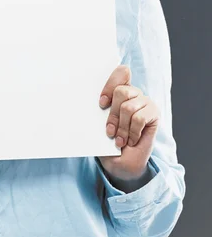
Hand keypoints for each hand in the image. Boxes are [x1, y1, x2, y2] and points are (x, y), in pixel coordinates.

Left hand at [96, 65, 159, 181]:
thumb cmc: (108, 142)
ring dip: (122, 128)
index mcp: (118, 90)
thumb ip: (96, 112)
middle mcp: (133, 93)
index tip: (101, 104)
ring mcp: (145, 102)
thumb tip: (83, 101)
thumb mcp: (97, 126)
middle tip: (109, 131)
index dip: (110, 84)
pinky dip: (132, 132)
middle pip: (121, 91)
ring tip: (119, 140)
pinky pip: (139, 118)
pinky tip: (131, 140)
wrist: (122, 164)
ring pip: (128, 107)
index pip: (121, 72)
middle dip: (113, 115)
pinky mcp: (154, 113)